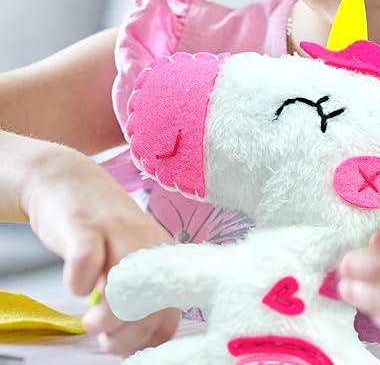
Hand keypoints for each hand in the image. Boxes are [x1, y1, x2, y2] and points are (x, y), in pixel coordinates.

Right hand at [21, 142, 179, 354]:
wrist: (69, 181)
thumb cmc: (99, 231)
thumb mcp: (127, 263)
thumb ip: (139, 297)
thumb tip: (144, 339)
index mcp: (161, 256)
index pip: (169, 313)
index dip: (145, 337)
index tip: (124, 341)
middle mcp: (146, 243)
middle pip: (151, 305)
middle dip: (126, 334)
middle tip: (104, 334)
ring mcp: (116, 231)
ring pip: (126, 285)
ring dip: (107, 315)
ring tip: (91, 319)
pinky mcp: (84, 225)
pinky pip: (86, 260)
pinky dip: (79, 282)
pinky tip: (77, 284)